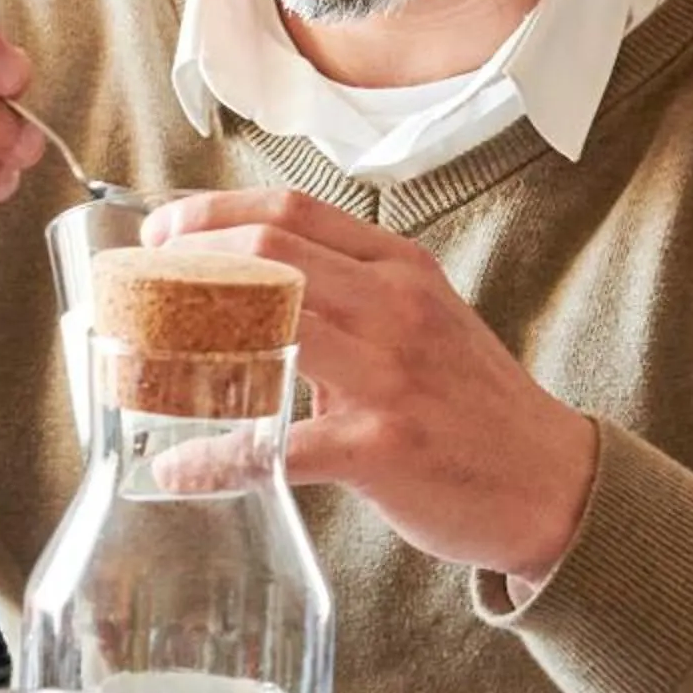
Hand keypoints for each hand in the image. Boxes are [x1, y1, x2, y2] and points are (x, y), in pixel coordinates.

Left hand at [145, 190, 599, 587]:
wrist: (552, 482)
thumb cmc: (473, 405)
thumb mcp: (424, 321)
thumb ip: (350, 298)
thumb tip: (249, 292)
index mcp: (400, 268)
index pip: (290, 210)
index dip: (211, 213)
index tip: (162, 230)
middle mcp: (396, 306)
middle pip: (269, 252)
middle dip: (186, 261)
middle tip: (139, 288)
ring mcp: (390, 374)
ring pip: (269, 326)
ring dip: (188, 342)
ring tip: (140, 362)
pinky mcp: (382, 447)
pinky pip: (279, 445)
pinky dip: (218, 458)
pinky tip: (180, 470)